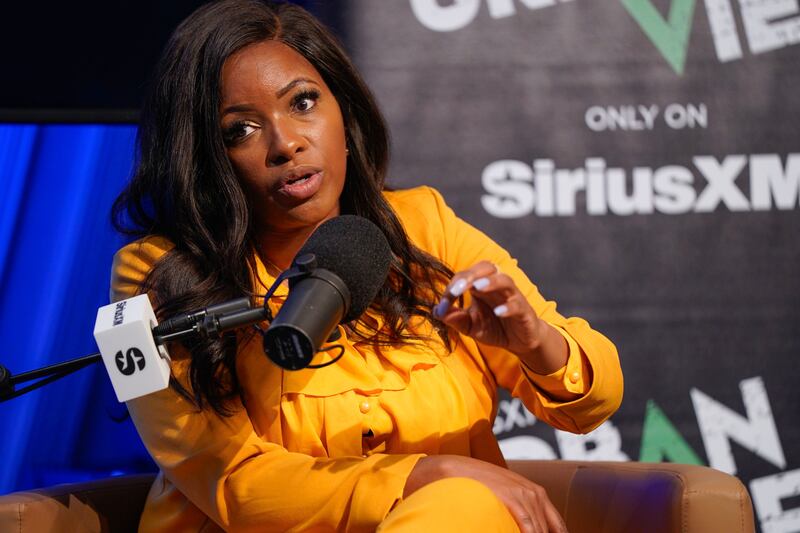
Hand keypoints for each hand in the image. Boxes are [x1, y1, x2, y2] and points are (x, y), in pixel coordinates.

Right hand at [405, 455, 567, 532]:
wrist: (456, 470)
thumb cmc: (479, 484)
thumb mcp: (506, 494)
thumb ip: (523, 511)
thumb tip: (531, 528)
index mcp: (537, 493)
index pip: (558, 527)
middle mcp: (535, 494)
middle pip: (548, 530)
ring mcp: (524, 494)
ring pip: (538, 530)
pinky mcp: (512, 497)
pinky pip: (528, 526)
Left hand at [434, 261, 566, 373]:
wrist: (518, 342)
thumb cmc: (494, 328)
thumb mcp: (470, 326)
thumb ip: (455, 319)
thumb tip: (437, 312)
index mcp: (481, 286)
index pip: (465, 277)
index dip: (452, 288)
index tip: (443, 306)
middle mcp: (496, 286)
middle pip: (486, 267)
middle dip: (470, 275)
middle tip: (457, 289)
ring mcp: (512, 296)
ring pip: (504, 280)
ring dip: (491, 282)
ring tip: (478, 287)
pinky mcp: (524, 310)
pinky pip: (517, 304)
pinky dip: (508, 306)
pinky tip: (498, 312)